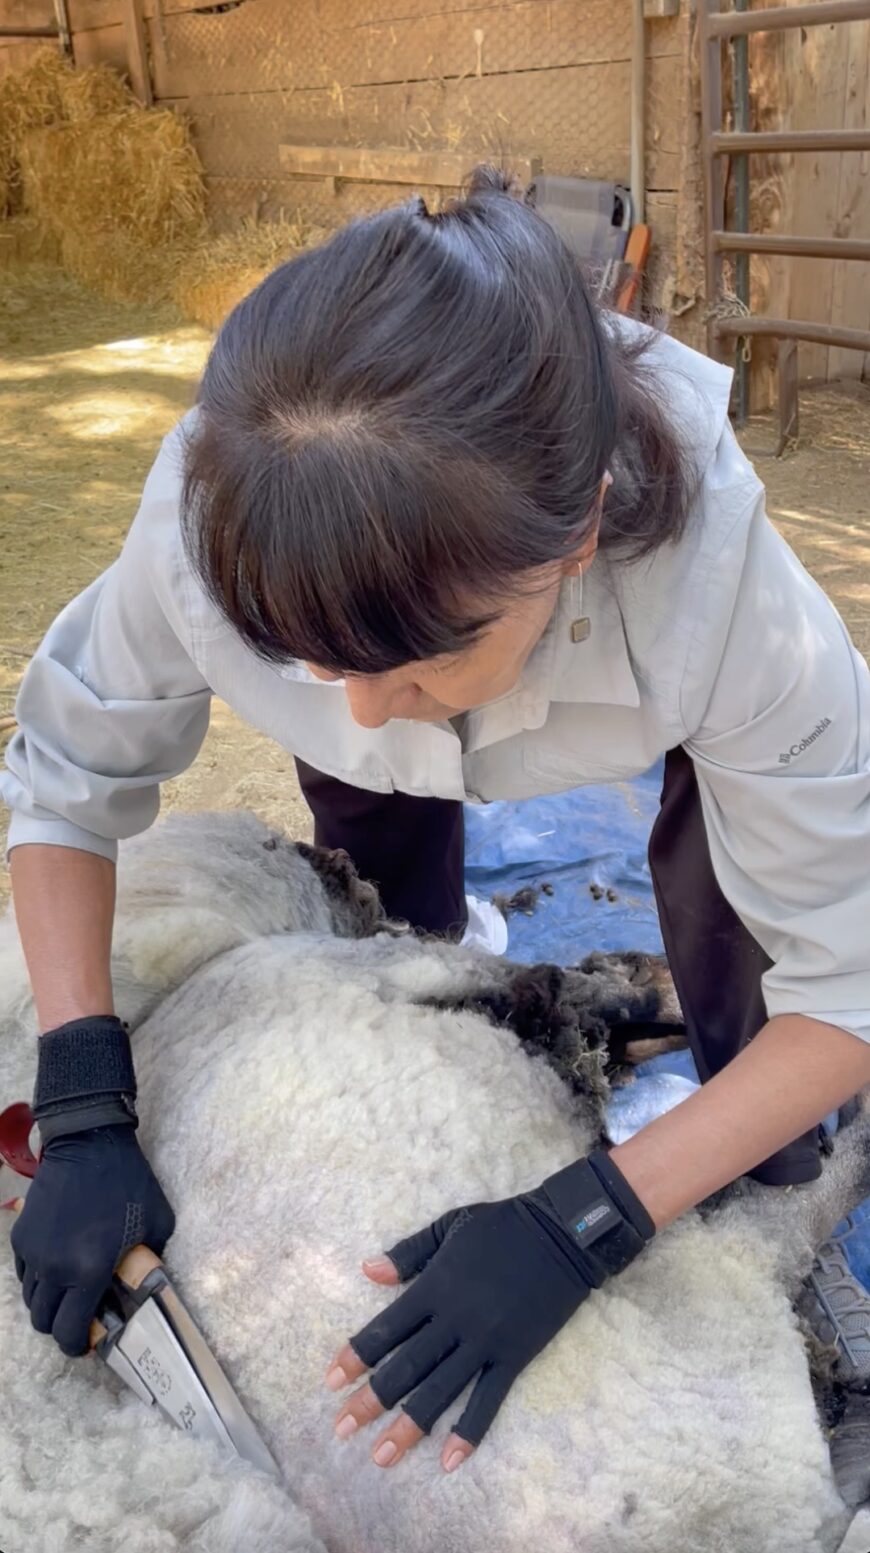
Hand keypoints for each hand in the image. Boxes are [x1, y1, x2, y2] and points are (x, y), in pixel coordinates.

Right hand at [11, 1124, 174, 1355]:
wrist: (90, 1144)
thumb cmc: (130, 1183)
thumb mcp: (158, 1225)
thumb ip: (149, 1262)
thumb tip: (143, 1288)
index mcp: (89, 1270)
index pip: (70, 1331)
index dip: (77, 1346)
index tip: (87, 1343)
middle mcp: (55, 1268)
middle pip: (44, 1321)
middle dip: (61, 1327)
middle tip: (81, 1318)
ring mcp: (34, 1252)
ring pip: (31, 1300)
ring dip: (49, 1304)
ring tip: (70, 1291)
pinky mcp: (21, 1236)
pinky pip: (24, 1274)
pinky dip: (38, 1280)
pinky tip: (58, 1266)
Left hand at [325, 1151, 653, 1471]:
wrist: (563, 1234)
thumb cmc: (502, 1226)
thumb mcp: (450, 1226)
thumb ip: (409, 1253)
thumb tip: (367, 1271)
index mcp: (434, 1287)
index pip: (386, 1329)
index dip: (356, 1356)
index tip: (331, 1381)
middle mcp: (454, 1320)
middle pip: (405, 1367)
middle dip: (370, 1400)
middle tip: (341, 1429)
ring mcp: (485, 1342)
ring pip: (440, 1391)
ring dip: (408, 1425)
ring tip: (382, 1455)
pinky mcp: (515, 1356)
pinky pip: (488, 1399)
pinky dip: (469, 1431)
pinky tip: (450, 1460)